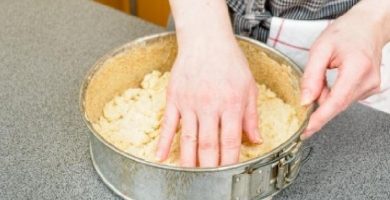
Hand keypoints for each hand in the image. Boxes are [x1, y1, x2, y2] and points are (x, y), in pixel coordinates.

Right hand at [156, 37, 261, 166]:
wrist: (206, 40)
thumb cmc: (230, 62)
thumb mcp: (249, 87)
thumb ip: (251, 116)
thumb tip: (256, 140)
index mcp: (231, 105)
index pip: (230, 142)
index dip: (229, 163)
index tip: (229, 177)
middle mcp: (209, 107)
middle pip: (208, 145)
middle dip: (208, 168)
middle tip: (208, 183)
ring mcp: (189, 104)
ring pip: (187, 139)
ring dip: (188, 161)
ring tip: (188, 177)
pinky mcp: (174, 99)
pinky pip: (168, 124)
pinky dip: (163, 142)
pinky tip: (160, 157)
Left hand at [300, 0, 389, 138]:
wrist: (367, 27)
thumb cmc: (344, 33)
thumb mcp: (320, 49)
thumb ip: (311, 76)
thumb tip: (305, 101)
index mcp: (356, 68)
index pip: (336, 102)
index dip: (319, 119)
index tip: (306, 131)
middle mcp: (368, 81)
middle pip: (337, 105)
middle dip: (318, 103)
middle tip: (309, 88)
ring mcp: (371, 86)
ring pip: (340, 103)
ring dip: (325, 97)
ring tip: (324, 76)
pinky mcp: (369, 89)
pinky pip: (345, 99)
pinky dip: (333, 94)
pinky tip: (333, 80)